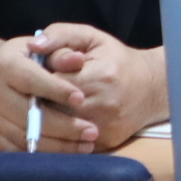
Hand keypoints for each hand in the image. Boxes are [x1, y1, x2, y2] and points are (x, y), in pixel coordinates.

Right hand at [0, 32, 102, 153]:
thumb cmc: (27, 57)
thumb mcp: (43, 48)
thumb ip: (61, 53)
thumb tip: (78, 59)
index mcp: (5, 65)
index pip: (32, 81)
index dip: (58, 91)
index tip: (82, 99)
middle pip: (29, 115)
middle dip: (64, 126)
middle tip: (92, 132)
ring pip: (26, 137)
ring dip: (59, 146)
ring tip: (87, 146)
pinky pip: (19, 152)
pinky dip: (45, 155)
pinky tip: (68, 153)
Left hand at [34, 22, 169, 148]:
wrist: (151, 88)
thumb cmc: (115, 59)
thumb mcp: (90, 37)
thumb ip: (60, 36)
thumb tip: (32, 45)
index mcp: (100, 76)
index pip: (53, 83)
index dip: (38, 81)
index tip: (31, 78)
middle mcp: (104, 105)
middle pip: (54, 109)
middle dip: (38, 102)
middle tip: (30, 96)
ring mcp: (105, 127)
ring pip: (60, 129)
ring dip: (46, 121)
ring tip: (40, 110)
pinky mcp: (105, 144)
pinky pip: (72, 144)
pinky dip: (60, 136)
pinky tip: (55, 126)